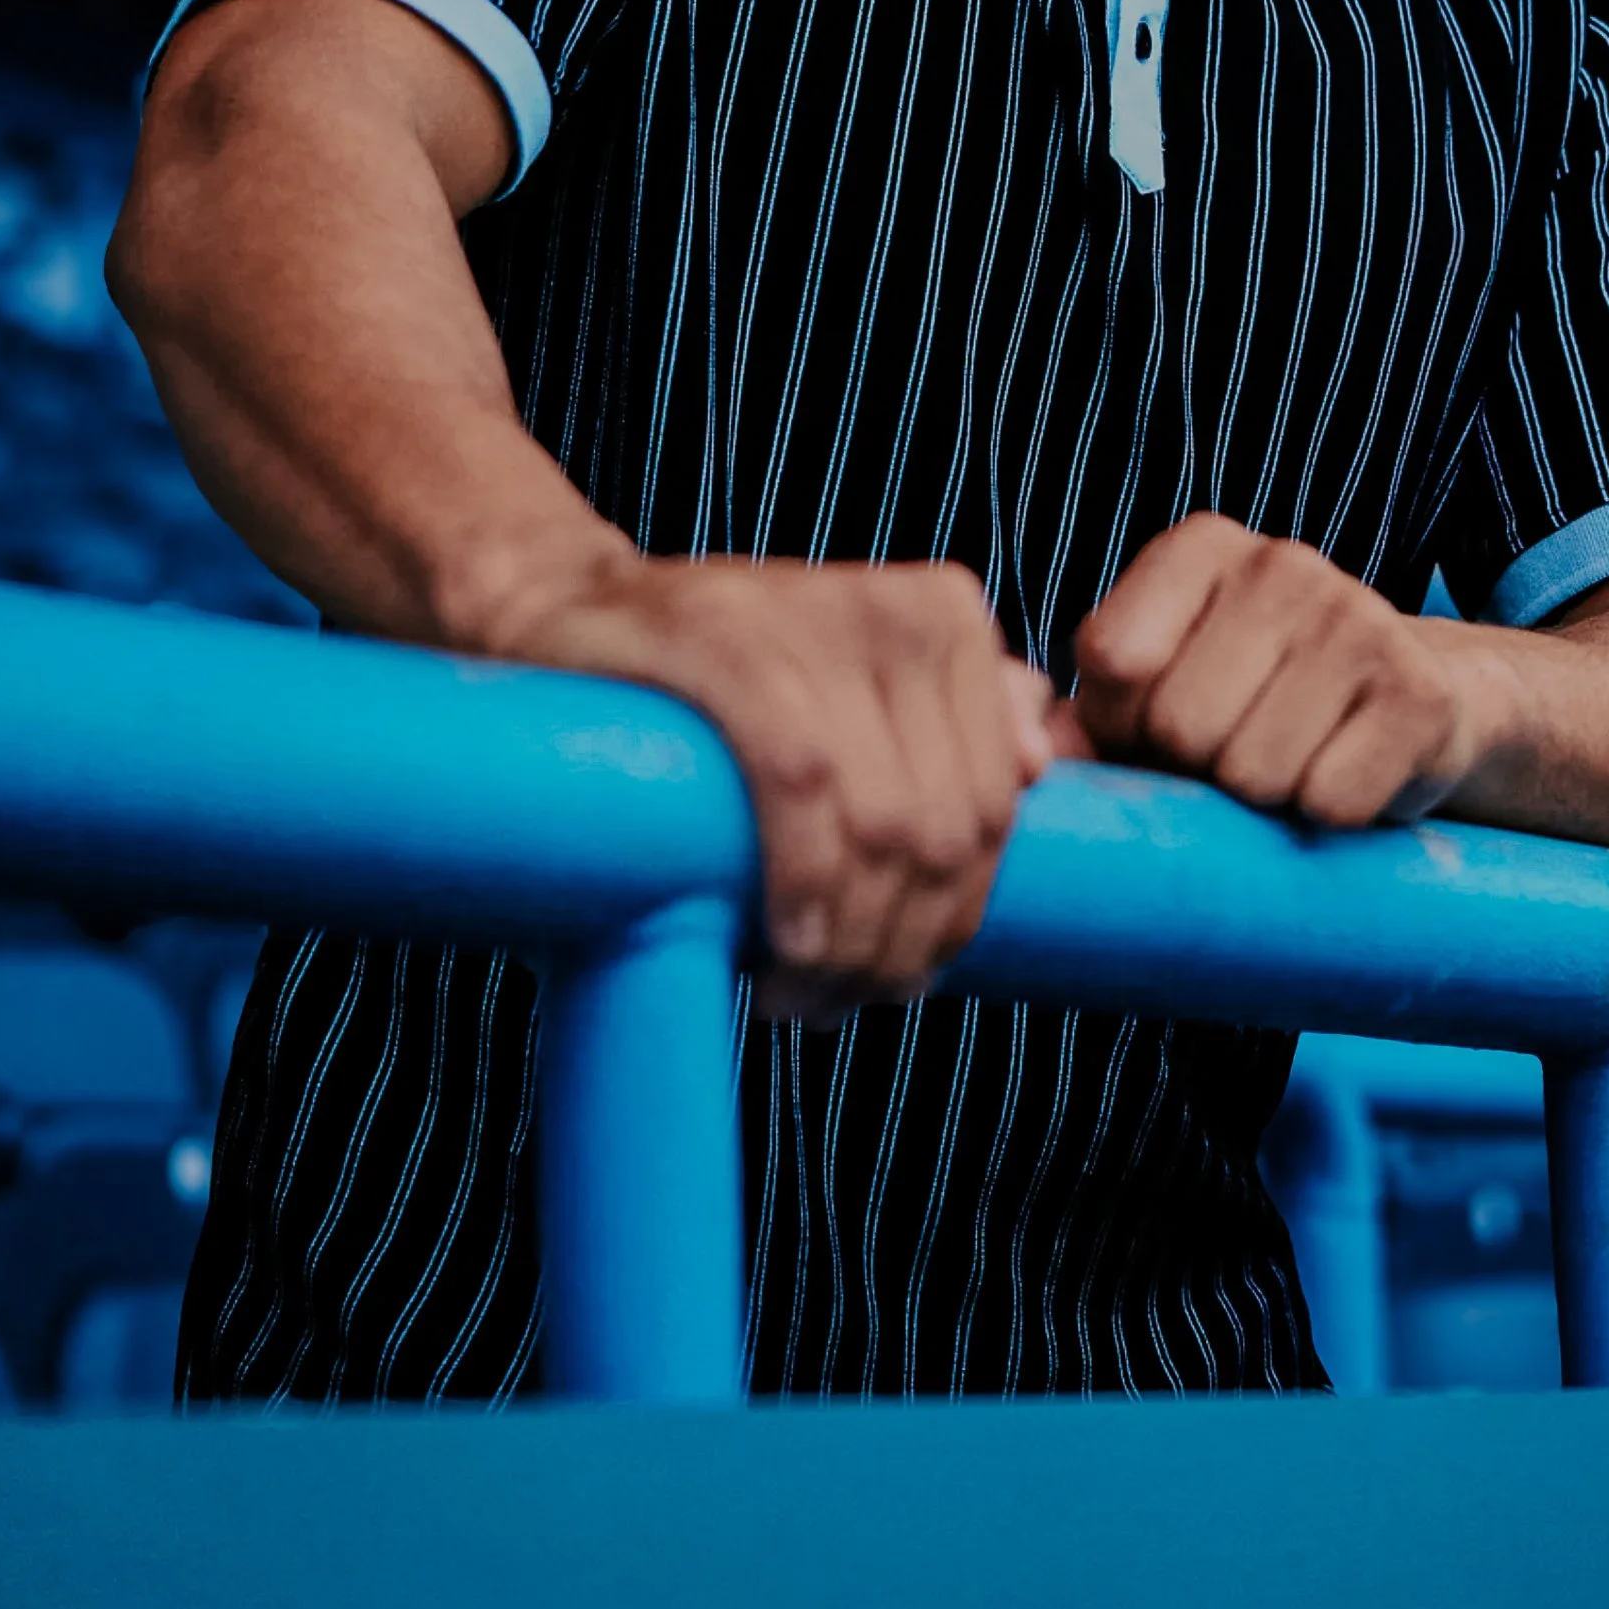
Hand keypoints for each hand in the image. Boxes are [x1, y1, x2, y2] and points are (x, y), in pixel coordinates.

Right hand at [595, 554, 1054, 1016]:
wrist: (569, 617)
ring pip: (879, 819)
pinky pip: (800, 779)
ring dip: (843, 940)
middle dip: (894, 944)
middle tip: (834, 1002)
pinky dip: (801, 878)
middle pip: (939, 826)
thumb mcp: (846, 694)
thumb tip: (1039, 766)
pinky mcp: (720, 636)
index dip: (953, 917)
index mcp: (943, 616)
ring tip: (794, 992)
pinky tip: (778, 944)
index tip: (897, 980)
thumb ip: (952, 716)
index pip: (991, 807)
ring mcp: (807, 612)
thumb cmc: (721, 684)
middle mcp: (893, 606)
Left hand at [1070, 515, 1469, 827]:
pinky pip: (1328, 801)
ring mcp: (1359, 618)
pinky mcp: (1417, 692)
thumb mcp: (1160, 689)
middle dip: (1198, 770)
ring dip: (1263, 800)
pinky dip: (1325, 817)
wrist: (1410, 707)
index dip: (1125, 723)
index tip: (1157, 723)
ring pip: (1254, 774)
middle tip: (1235, 751)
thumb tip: (1025, 753)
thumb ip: (1083, 717)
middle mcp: (1281, 563)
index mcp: (1202, 548)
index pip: (1114, 660)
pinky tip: (1343, 773)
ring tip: (1290, 759)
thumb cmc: (1254, 702)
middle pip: (1182, 726)